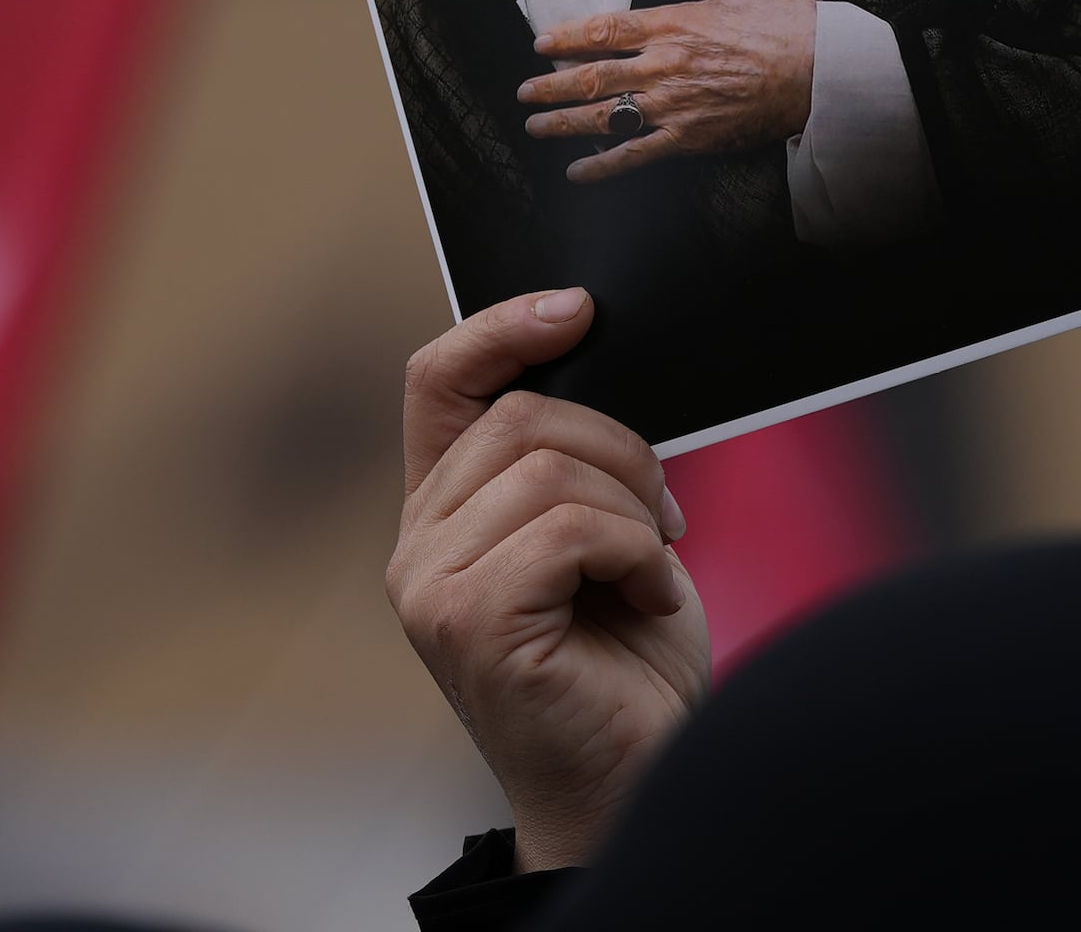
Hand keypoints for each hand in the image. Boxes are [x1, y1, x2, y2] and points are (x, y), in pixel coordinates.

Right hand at [389, 288, 708, 871]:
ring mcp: (431, 587)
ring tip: (653, 568)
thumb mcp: (601, 534)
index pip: (439, 380)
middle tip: (661, 517)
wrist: (639, 773)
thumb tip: (598, 359)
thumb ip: (572, 461)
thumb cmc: (627, 662)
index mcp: (447, 511)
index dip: (501, 325)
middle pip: (520, 415)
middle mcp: (419, 546)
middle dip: (620, 450)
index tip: (580, 308)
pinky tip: (651, 600)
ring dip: (634, 511)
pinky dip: (636, 555)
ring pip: (549, 469)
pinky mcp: (468, 623)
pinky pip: (569, 529)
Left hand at [521, 0, 816, 182]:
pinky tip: (578, 171)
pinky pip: (636, 154)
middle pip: (593, 76)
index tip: (540, 43)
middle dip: (552, 85)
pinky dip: (604, 164)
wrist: (819, 71)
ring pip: (605, 115)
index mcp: (674, 23)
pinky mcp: (690, 137)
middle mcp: (664, 64)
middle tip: (525, 91)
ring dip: (564, 122)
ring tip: (536, 126)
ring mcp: (674, 104)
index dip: (567, 36)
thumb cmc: (785, 27)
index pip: (606, 29)